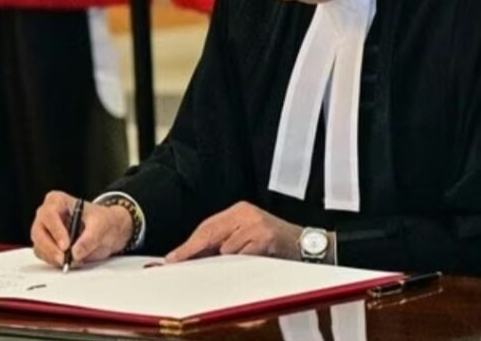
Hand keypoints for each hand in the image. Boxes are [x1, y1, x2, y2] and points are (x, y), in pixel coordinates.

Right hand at [30, 190, 132, 268]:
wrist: (108, 231)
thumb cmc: (102, 220)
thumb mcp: (101, 225)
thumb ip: (89, 238)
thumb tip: (76, 253)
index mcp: (58, 201)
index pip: (49, 214)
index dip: (56, 230)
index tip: (66, 245)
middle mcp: (48, 215)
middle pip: (38, 232)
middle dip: (51, 248)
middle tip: (65, 259)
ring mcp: (46, 231)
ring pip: (39, 246)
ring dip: (54, 257)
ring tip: (74, 261)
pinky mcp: (48, 246)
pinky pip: (45, 256)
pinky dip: (56, 262)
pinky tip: (72, 261)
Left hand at [165, 202, 303, 262]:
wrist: (308, 246)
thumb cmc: (274, 246)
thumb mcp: (246, 238)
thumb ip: (223, 243)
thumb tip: (192, 257)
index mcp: (238, 211)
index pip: (206, 227)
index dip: (189, 244)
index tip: (172, 258)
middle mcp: (245, 213)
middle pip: (210, 232)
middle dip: (191, 250)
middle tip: (175, 263)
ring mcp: (257, 223)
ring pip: (226, 246)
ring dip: (225, 259)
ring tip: (226, 268)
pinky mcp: (267, 235)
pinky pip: (244, 253)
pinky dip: (242, 260)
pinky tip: (247, 263)